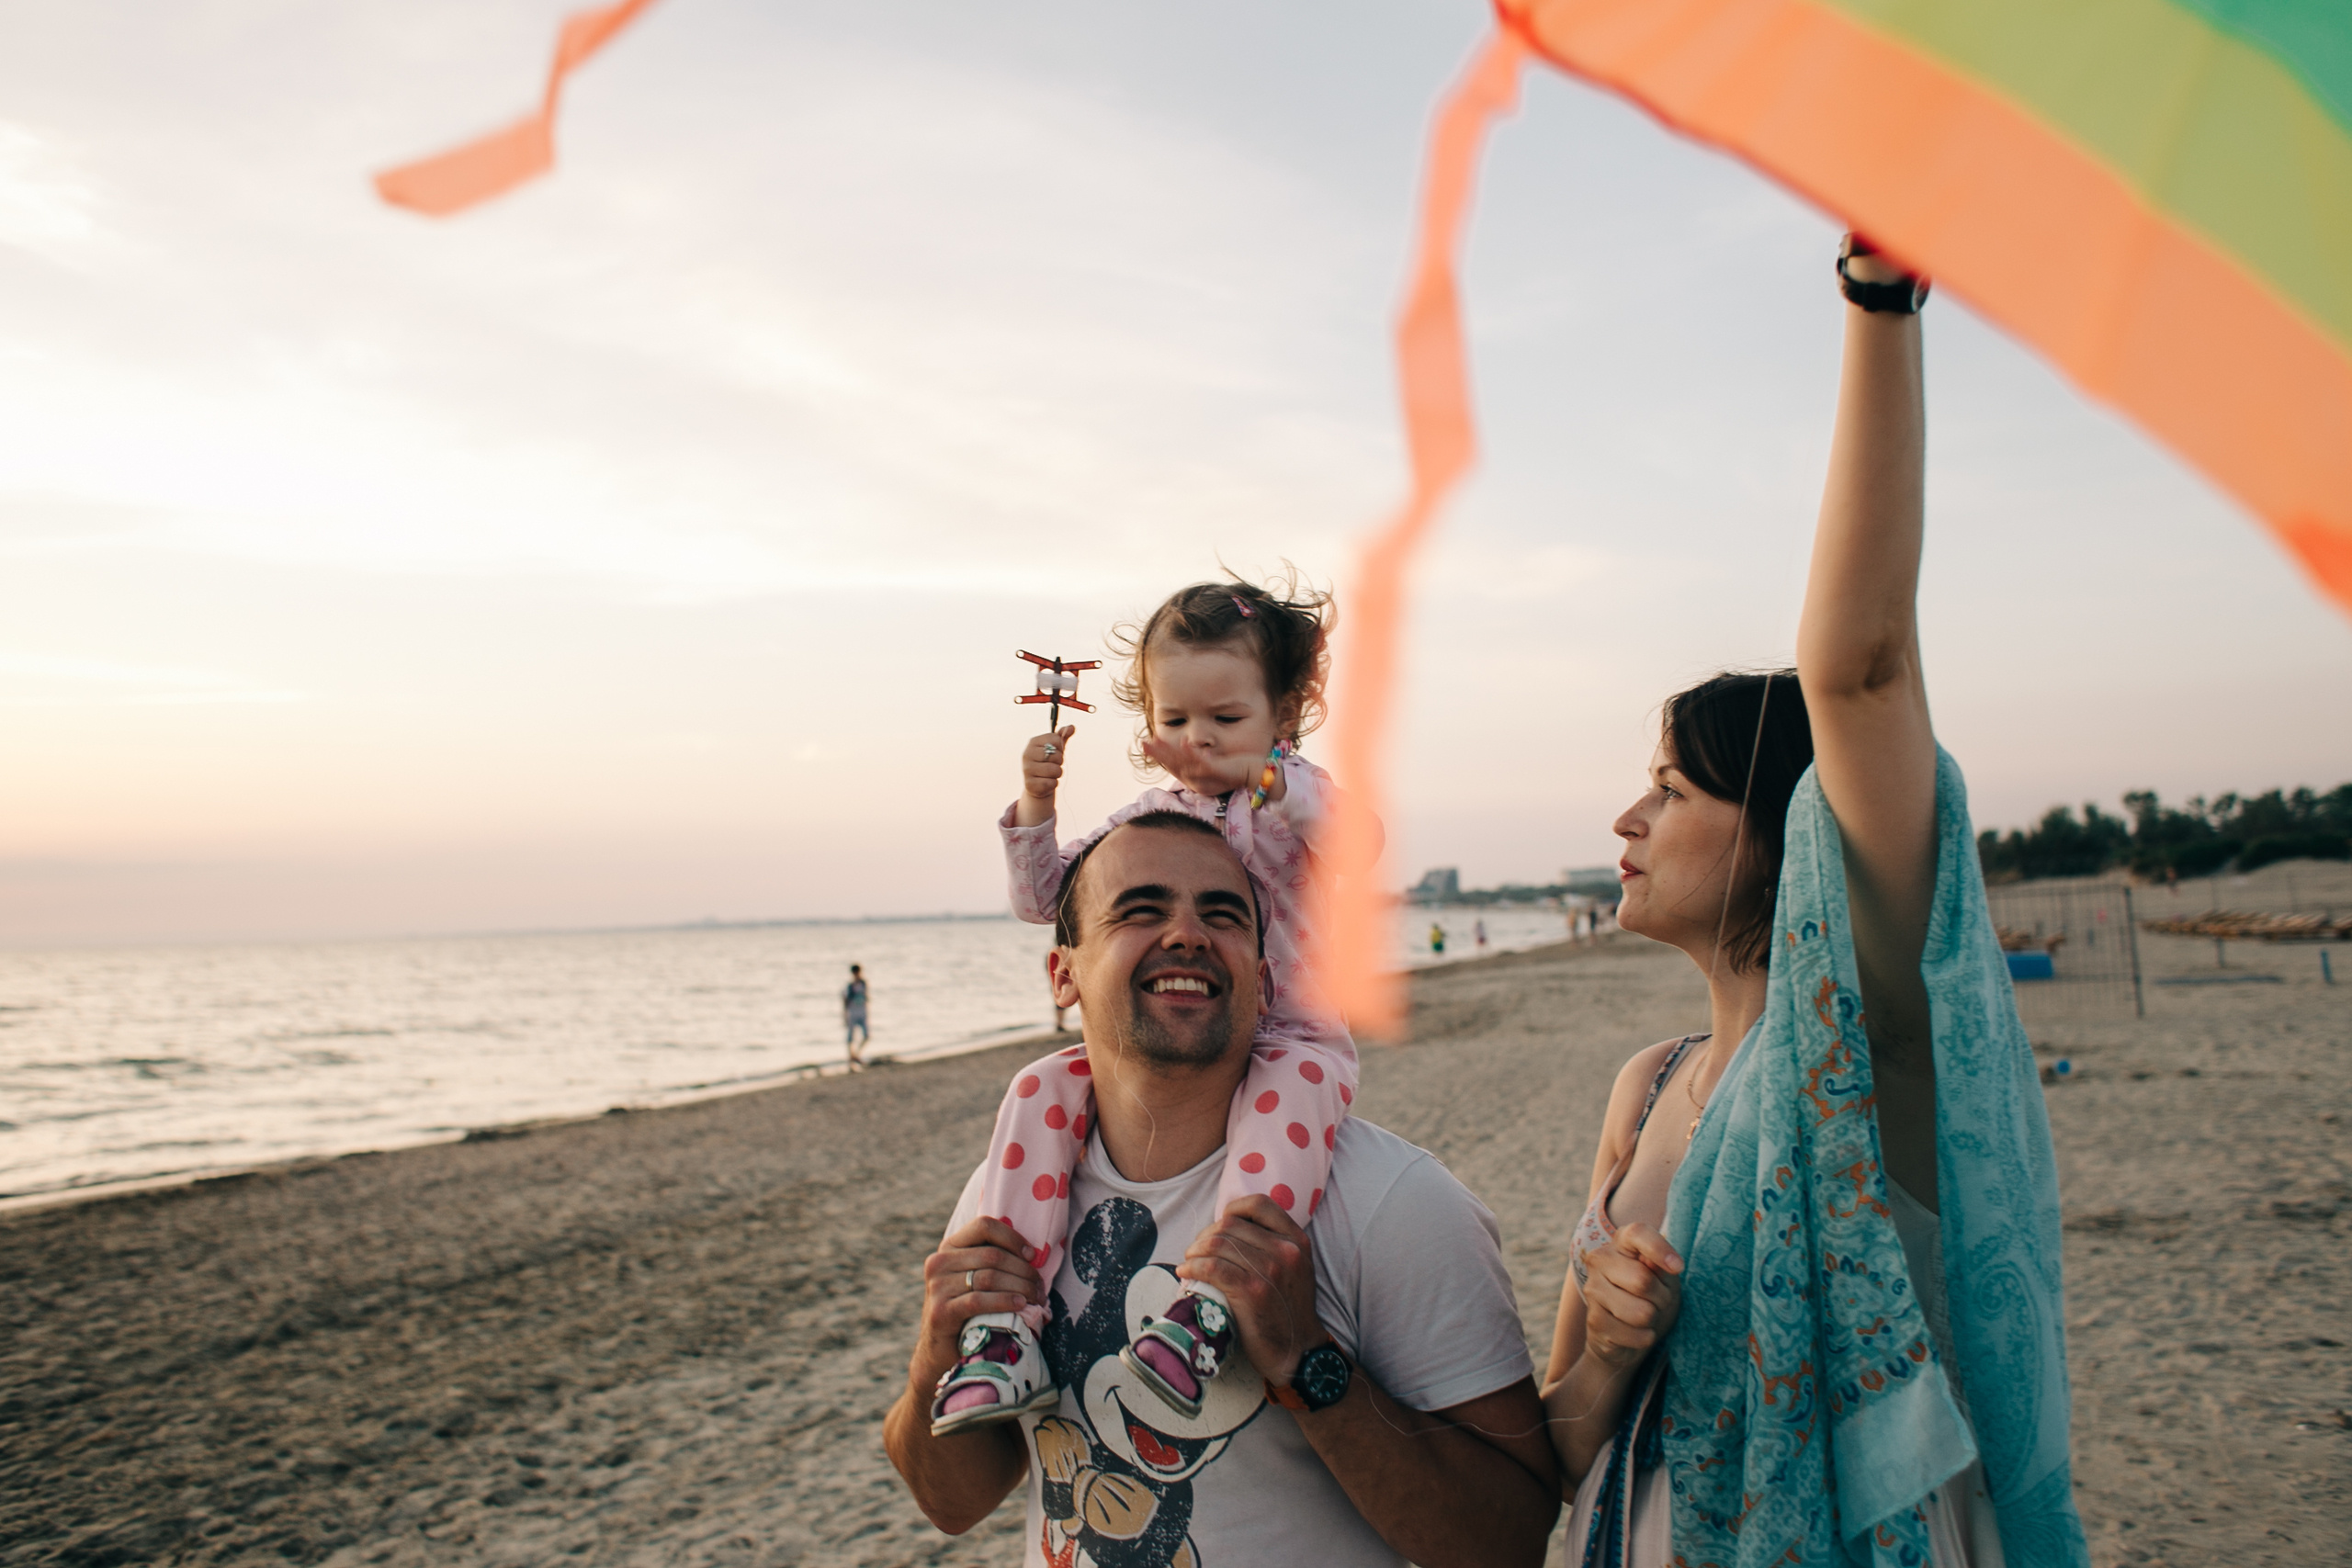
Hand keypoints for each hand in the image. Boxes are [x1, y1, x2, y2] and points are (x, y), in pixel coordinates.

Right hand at [913, 1217, 1044, 1385]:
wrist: (940, 1350)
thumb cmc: (968, 1310)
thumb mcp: (975, 1278)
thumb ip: (993, 1261)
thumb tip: (1033, 1255)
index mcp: (949, 1247)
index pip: (984, 1226)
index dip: (1012, 1238)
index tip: (1031, 1255)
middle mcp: (939, 1262)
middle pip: (992, 1255)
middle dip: (1023, 1271)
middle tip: (1040, 1287)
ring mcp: (936, 1286)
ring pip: (989, 1277)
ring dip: (1020, 1287)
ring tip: (1036, 1298)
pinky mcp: (940, 1311)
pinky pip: (979, 1300)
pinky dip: (1004, 1301)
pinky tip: (1020, 1305)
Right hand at [1022, 727, 1075, 804]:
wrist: (1038, 786)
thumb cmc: (1048, 763)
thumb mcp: (1056, 749)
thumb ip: (1063, 737)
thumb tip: (1071, 727)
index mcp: (1033, 742)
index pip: (1056, 739)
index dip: (1060, 748)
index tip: (1054, 752)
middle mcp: (1027, 754)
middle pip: (1057, 756)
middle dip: (1059, 762)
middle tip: (1051, 765)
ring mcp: (1027, 769)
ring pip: (1055, 770)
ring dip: (1057, 774)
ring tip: (1049, 774)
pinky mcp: (1029, 784)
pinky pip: (1051, 783)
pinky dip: (1053, 784)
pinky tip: (1046, 783)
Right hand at [1141, 732, 1257, 796]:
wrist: (1259, 777)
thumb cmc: (1238, 769)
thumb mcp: (1216, 764)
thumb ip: (1203, 759)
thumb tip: (1189, 748)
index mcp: (1196, 780)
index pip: (1174, 767)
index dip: (1160, 756)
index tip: (1148, 745)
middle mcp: (1199, 781)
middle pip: (1173, 766)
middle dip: (1157, 754)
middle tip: (1143, 744)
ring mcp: (1208, 777)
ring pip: (1183, 764)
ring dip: (1168, 751)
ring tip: (1156, 740)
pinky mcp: (1218, 771)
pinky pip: (1202, 761)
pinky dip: (1191, 752)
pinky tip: (1183, 741)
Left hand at [1178, 1195, 1324, 1385]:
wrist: (1298, 1351)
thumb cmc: (1288, 1310)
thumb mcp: (1295, 1268)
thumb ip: (1272, 1245)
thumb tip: (1227, 1228)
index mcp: (1296, 1240)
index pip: (1259, 1204)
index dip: (1233, 1210)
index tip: (1220, 1226)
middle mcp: (1285, 1250)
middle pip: (1231, 1224)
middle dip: (1206, 1235)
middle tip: (1196, 1251)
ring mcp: (1269, 1269)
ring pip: (1218, 1244)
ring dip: (1195, 1251)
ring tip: (1188, 1261)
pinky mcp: (1252, 1290)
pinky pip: (1212, 1267)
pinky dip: (1193, 1267)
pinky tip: (1186, 1273)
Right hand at [1578, 1223, 1682, 1374]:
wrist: (1627, 1333)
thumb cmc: (1650, 1296)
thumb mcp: (1663, 1277)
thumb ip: (1661, 1267)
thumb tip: (1663, 1264)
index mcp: (1620, 1242)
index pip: (1637, 1233)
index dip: (1659, 1249)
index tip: (1678, 1267)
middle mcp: (1599, 1260)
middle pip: (1643, 1280)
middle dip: (1662, 1298)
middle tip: (1659, 1300)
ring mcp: (1593, 1290)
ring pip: (1641, 1312)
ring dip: (1653, 1319)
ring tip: (1645, 1315)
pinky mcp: (1594, 1321)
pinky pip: (1637, 1335)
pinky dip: (1645, 1337)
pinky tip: (1635, 1332)